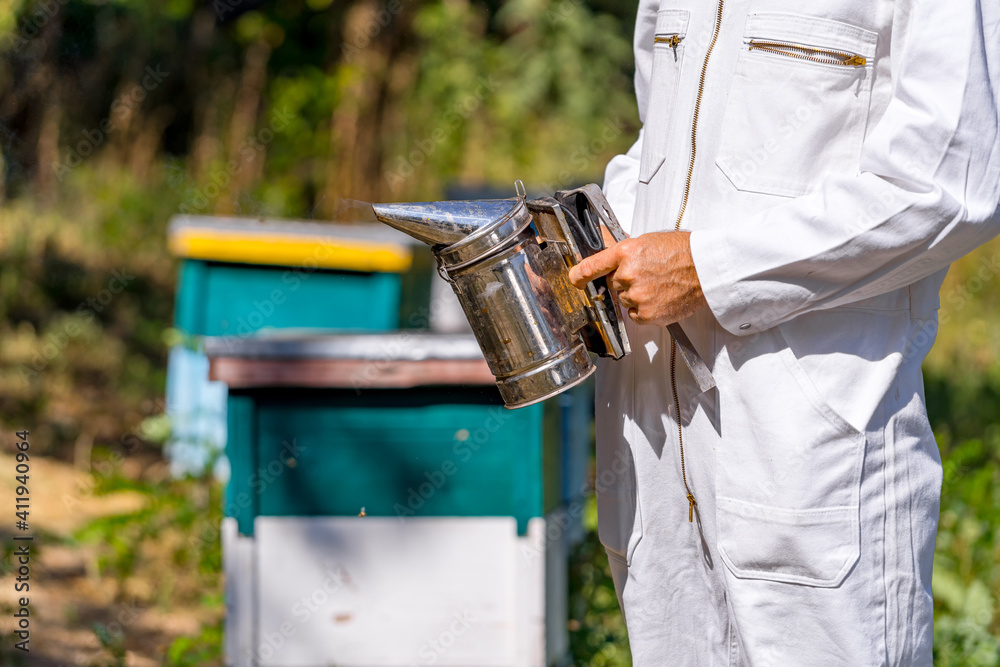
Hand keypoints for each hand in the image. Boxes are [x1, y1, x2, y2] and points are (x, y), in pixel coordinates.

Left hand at [567, 231, 706, 325]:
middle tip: (648, 273)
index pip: (591, 266)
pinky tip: (661, 297)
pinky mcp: (647, 314)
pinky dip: (646, 309)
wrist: (706, 267)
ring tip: (659, 284)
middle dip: (625, 280)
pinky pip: (636, 315)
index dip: (578, 275)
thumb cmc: (681, 251)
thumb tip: (604, 256)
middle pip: (612, 284)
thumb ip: (623, 252)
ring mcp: (637, 296)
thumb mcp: (647, 241)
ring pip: (625, 300)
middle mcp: (628, 274)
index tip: (575, 280)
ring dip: (636, 295)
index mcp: (625, 252)